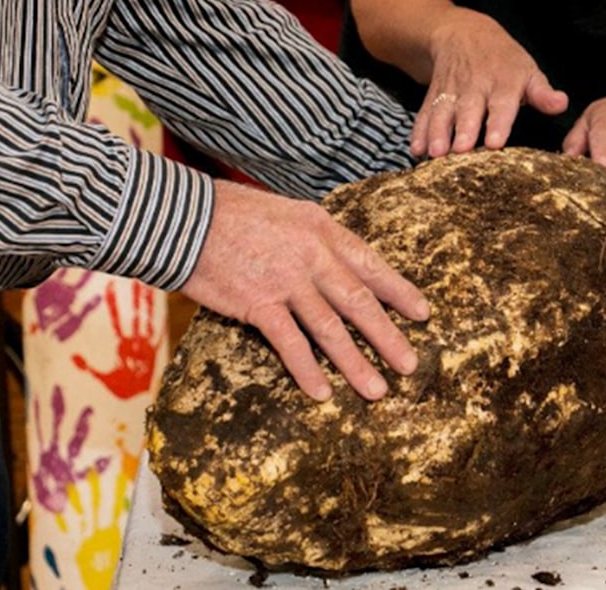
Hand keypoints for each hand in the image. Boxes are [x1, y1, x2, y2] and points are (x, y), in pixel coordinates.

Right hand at [181, 180, 430, 401]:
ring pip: (331, 328)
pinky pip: (289, 343)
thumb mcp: (287, 213)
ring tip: (377, 390)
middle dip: (389, 336)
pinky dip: (307, 370)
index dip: (399, 291)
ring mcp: (286, 281)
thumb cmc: (232, 214)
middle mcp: (312, 255)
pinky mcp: (258, 303)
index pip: (371, 264)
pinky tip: (322, 393)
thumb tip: (339, 264)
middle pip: (359, 301)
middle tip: (410, 365)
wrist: (183, 218)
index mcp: (323, 229)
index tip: (423, 313)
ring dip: (356, 363)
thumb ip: (316, 239)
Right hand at [414, 11, 567, 156]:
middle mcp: (475, 86)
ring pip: (443, 112)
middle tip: (461, 151)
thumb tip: (561, 104)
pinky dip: (419, 131)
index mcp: (503, 82)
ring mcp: (451, 91)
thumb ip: (542, 92)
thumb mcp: (527, 69)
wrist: (464, 33)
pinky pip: (425, 113)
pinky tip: (416, 150)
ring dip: (438, 133)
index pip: (502, 104)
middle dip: (463, 130)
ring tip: (435, 153)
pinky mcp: (434, 95)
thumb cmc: (503, 60)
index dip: (498, 123)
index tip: (495, 142)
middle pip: (468, 110)